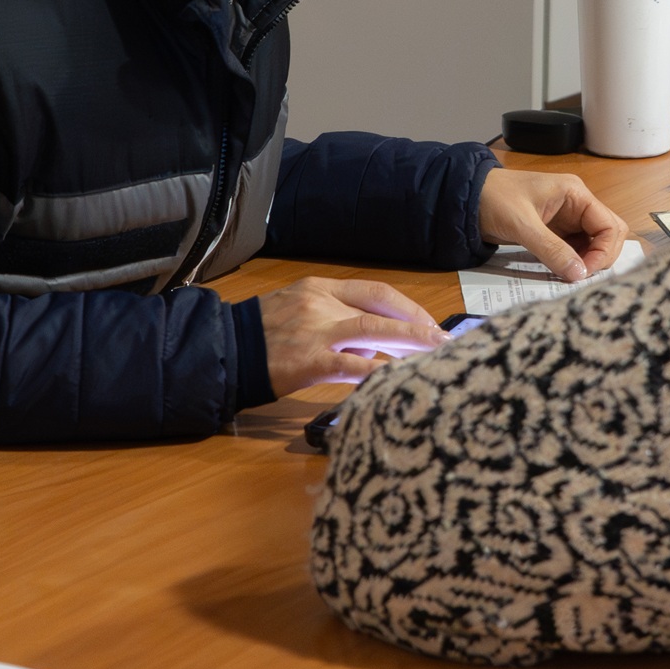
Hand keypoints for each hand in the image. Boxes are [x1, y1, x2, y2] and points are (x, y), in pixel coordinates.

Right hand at [257, 277, 445, 394]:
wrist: (224, 349)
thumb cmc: (262, 334)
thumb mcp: (297, 308)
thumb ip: (333, 316)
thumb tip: (371, 341)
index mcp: (321, 288)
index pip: (375, 290)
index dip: (407, 306)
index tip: (429, 321)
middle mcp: (322, 304)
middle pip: (381, 308)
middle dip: (418, 324)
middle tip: (445, 340)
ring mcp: (316, 332)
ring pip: (373, 331)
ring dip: (410, 342)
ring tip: (435, 355)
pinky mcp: (310, 362)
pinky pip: (353, 366)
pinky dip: (380, 372)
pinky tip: (398, 380)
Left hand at [477, 167, 629, 282]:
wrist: (465, 197)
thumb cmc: (493, 198)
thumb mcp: (522, 225)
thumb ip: (551, 249)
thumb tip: (579, 274)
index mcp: (575, 194)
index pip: (609, 225)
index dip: (604, 251)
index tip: (586, 272)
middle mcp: (576, 205)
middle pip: (607, 235)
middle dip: (601, 257)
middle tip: (581, 277)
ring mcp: (566, 219)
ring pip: (592, 245)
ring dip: (587, 262)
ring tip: (570, 277)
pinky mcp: (554, 232)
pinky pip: (573, 250)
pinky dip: (572, 263)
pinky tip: (562, 273)